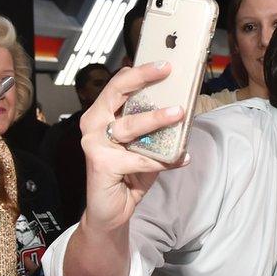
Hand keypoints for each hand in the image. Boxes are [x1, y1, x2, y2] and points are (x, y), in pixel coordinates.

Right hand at [80, 62, 188, 233]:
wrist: (112, 211)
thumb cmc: (128, 175)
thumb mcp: (145, 146)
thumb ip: (156, 129)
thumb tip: (182, 109)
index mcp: (102, 114)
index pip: (118, 84)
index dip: (140, 72)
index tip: (163, 64)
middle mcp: (93, 124)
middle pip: (117, 92)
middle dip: (143, 78)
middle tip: (166, 70)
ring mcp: (94, 143)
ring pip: (130, 125)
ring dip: (156, 119)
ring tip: (178, 113)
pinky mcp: (100, 163)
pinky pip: (139, 158)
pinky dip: (160, 160)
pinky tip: (178, 158)